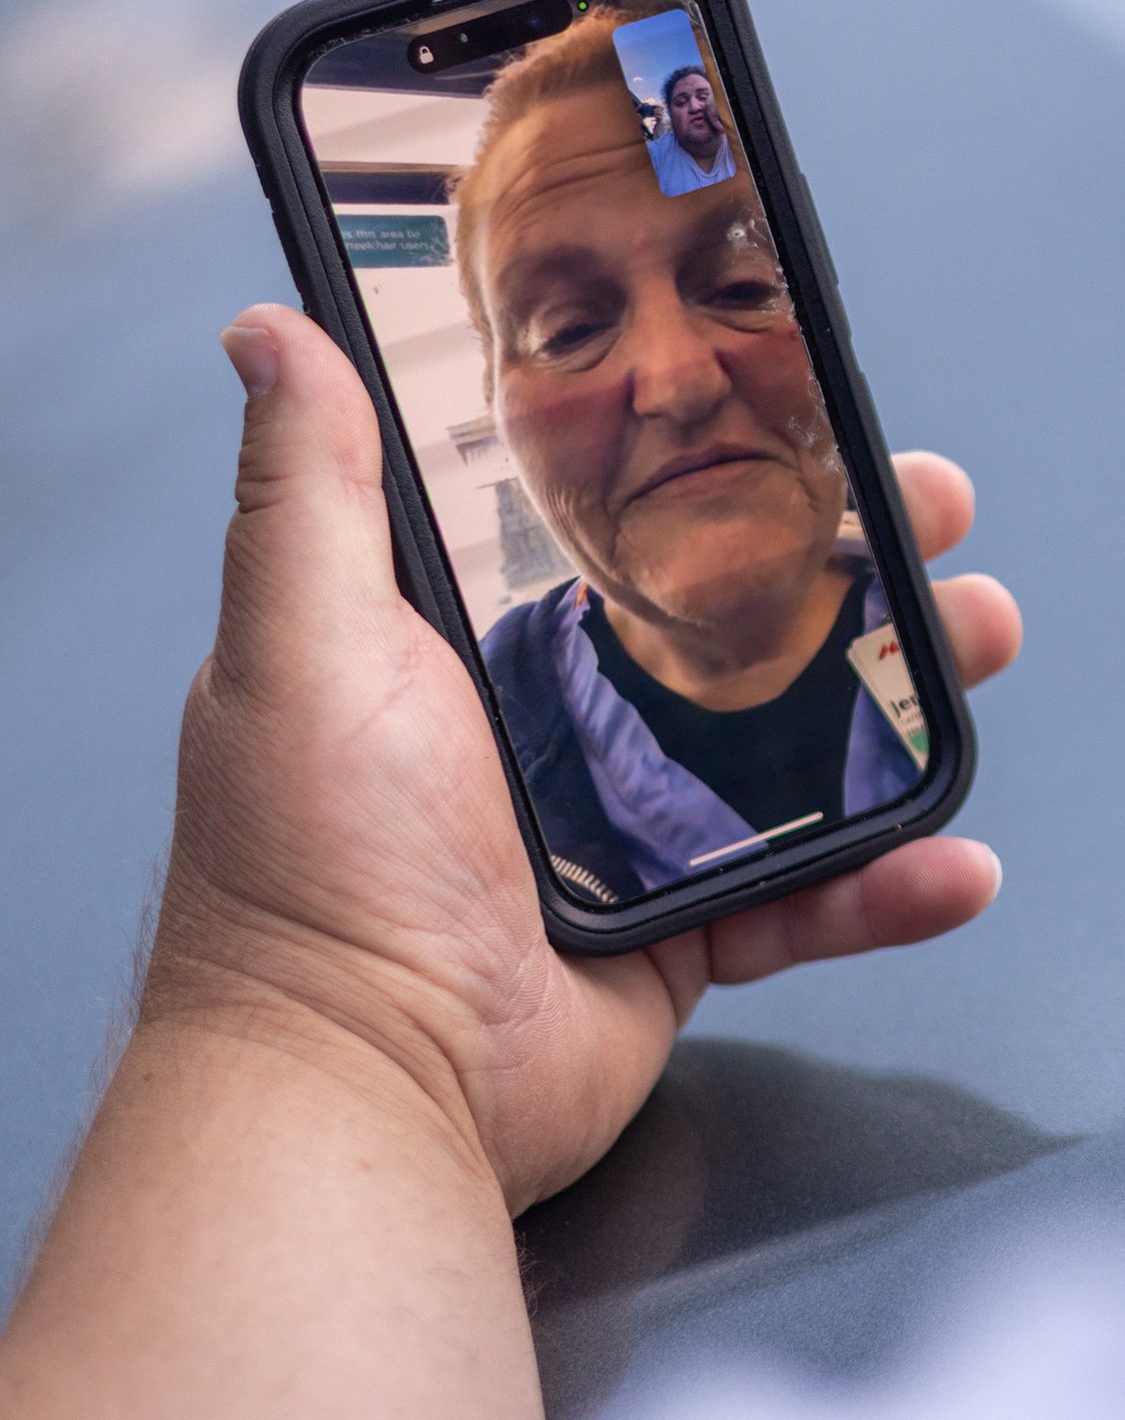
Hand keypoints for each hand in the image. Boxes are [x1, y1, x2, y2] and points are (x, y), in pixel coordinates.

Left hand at [145, 305, 1019, 1214]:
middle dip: (840, 563)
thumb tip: (271, 332)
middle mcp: (546, 726)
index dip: (708, 460)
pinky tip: (952, 858)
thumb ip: (309, 487)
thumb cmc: (314, 869)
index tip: (797, 408)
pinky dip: (882, 883)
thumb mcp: (301, 645)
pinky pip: (800, 898)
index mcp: (465, 642)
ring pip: (787, 748)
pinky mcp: (671, 936)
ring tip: (977, 644)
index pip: (609, 520)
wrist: (361, 1087)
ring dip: (894, 700)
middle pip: (725, 620)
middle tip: (922, 515)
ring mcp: (619, 834)